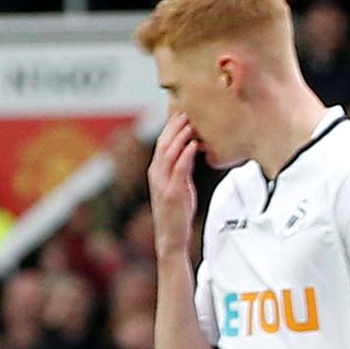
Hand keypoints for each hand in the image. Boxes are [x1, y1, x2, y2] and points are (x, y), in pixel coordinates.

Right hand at [148, 113, 198, 258]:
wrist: (171, 238)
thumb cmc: (177, 213)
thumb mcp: (181, 186)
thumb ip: (184, 169)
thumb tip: (192, 150)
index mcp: (157, 171)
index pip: (162, 143)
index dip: (170, 127)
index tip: (182, 112)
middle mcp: (156, 174)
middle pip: (163, 143)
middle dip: (174, 126)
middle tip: (186, 110)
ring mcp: (162, 184)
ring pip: (168, 153)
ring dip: (180, 136)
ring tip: (191, 123)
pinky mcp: (172, 194)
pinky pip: (178, 170)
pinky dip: (185, 155)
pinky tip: (193, 145)